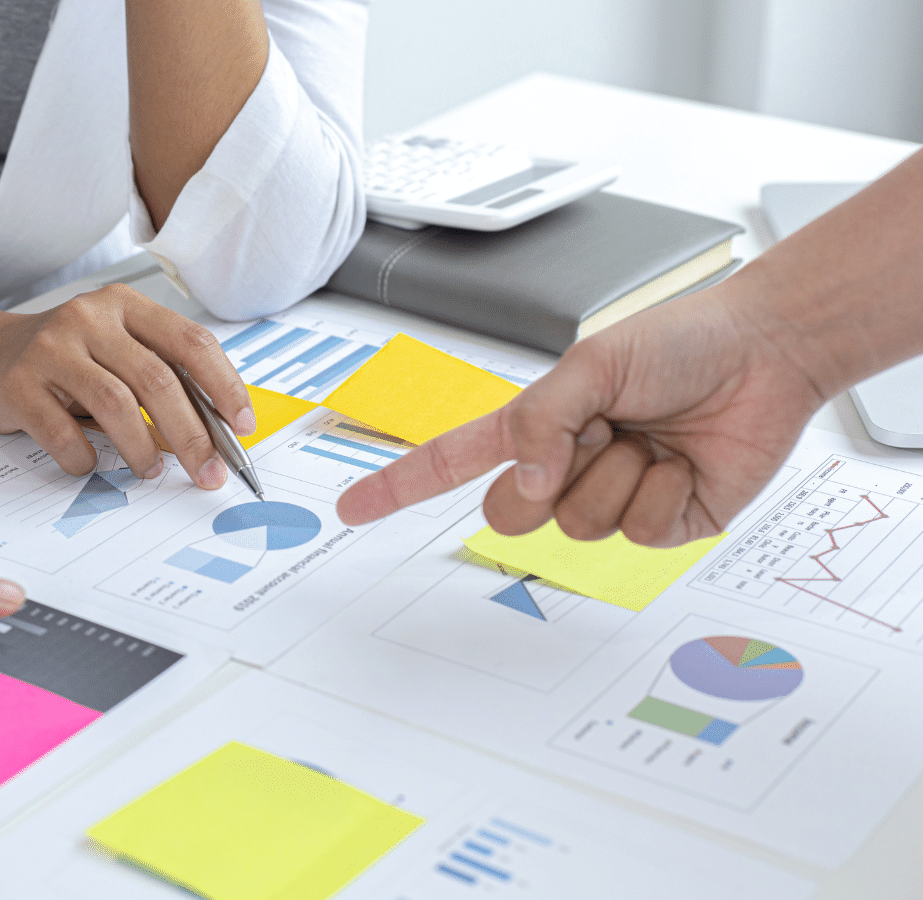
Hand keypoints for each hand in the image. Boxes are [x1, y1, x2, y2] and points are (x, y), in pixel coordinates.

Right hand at [0, 283, 253, 487]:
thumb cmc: (64, 361)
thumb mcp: (114, 351)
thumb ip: (158, 377)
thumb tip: (214, 433)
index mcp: (124, 305)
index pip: (190, 341)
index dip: (223, 386)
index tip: (242, 426)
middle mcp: (89, 318)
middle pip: (157, 380)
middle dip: (192, 436)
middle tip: (208, 472)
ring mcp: (50, 348)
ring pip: (115, 405)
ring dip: (142, 449)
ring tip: (150, 471)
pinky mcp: (17, 384)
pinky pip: (63, 432)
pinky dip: (85, 458)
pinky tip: (90, 464)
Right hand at [336, 279, 827, 546]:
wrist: (766, 354)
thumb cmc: (680, 343)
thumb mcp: (591, 366)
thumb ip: (541, 423)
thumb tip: (526, 486)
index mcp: (539, 424)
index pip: (452, 460)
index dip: (399, 485)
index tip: (353, 508)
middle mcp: (569, 466)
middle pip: (510, 514)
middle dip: (542, 481)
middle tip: (591, 436)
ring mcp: (614, 498)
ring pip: (577, 526)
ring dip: (616, 474)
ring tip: (651, 435)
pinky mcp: (664, 524)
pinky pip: (636, 532)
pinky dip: (661, 491)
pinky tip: (683, 459)